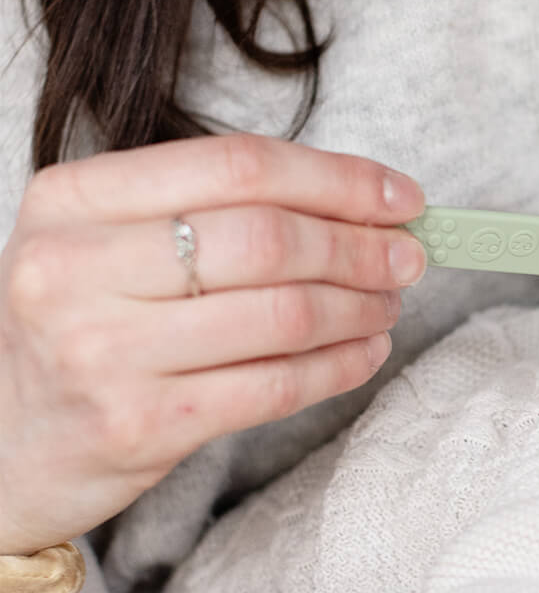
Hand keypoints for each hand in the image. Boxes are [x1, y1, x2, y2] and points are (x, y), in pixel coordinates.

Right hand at [0, 134, 425, 553]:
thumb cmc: (78, 318)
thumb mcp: (113, 238)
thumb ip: (218, 209)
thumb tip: (366, 204)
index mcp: (76, 198)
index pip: (240, 165)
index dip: (339, 178)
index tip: (400, 196)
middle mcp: (77, 268)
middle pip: (269, 238)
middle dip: (361, 245)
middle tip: (409, 255)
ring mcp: (103, 353)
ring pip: (283, 313)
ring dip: (361, 305)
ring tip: (390, 301)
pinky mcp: (137, 427)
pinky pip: (274, 385)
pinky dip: (339, 365)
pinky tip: (366, 351)